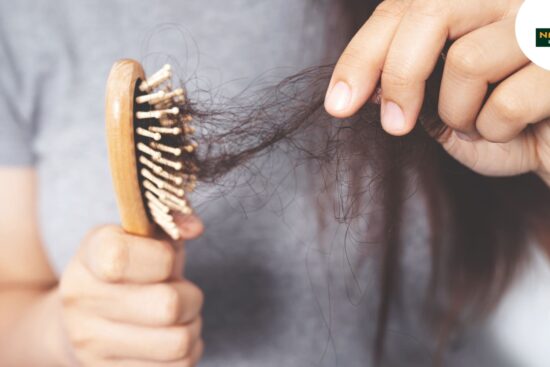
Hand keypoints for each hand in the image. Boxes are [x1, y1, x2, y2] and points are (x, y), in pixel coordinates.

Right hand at [58, 216, 203, 365]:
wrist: (79, 320)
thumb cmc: (127, 271)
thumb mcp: (143, 237)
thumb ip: (171, 222)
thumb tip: (195, 227)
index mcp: (90, 256)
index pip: (122, 258)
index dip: (162, 259)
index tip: (164, 259)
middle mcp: (81, 301)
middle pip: (167, 306)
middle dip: (191, 297)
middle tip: (182, 292)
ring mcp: (92, 344)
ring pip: (178, 343)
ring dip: (192, 327)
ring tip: (179, 317)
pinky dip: (187, 352)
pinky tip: (170, 338)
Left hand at [325, 0, 549, 185]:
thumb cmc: (502, 125)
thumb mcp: (444, 108)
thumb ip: (410, 87)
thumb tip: (360, 88)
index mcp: (474, 5)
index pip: (405, 7)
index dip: (362, 54)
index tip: (339, 103)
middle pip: (431, 11)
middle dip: (398, 75)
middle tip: (394, 126)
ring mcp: (543, 24)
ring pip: (467, 61)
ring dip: (459, 114)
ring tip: (477, 126)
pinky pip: (508, 101)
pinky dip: (496, 132)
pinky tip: (514, 131)